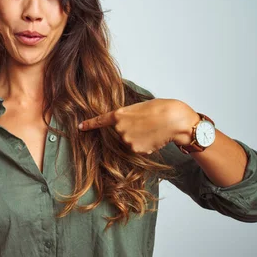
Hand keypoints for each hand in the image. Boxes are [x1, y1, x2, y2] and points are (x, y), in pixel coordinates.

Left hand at [78, 99, 199, 153]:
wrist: (175, 120)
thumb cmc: (161, 108)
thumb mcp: (140, 107)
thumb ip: (128, 116)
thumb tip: (124, 125)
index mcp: (119, 114)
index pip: (100, 121)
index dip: (89, 124)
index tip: (80, 127)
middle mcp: (120, 129)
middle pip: (120, 133)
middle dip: (130, 129)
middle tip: (145, 123)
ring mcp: (127, 141)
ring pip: (129, 141)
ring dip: (138, 137)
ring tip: (151, 129)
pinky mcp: (137, 150)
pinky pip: (138, 148)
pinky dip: (145, 144)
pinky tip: (154, 137)